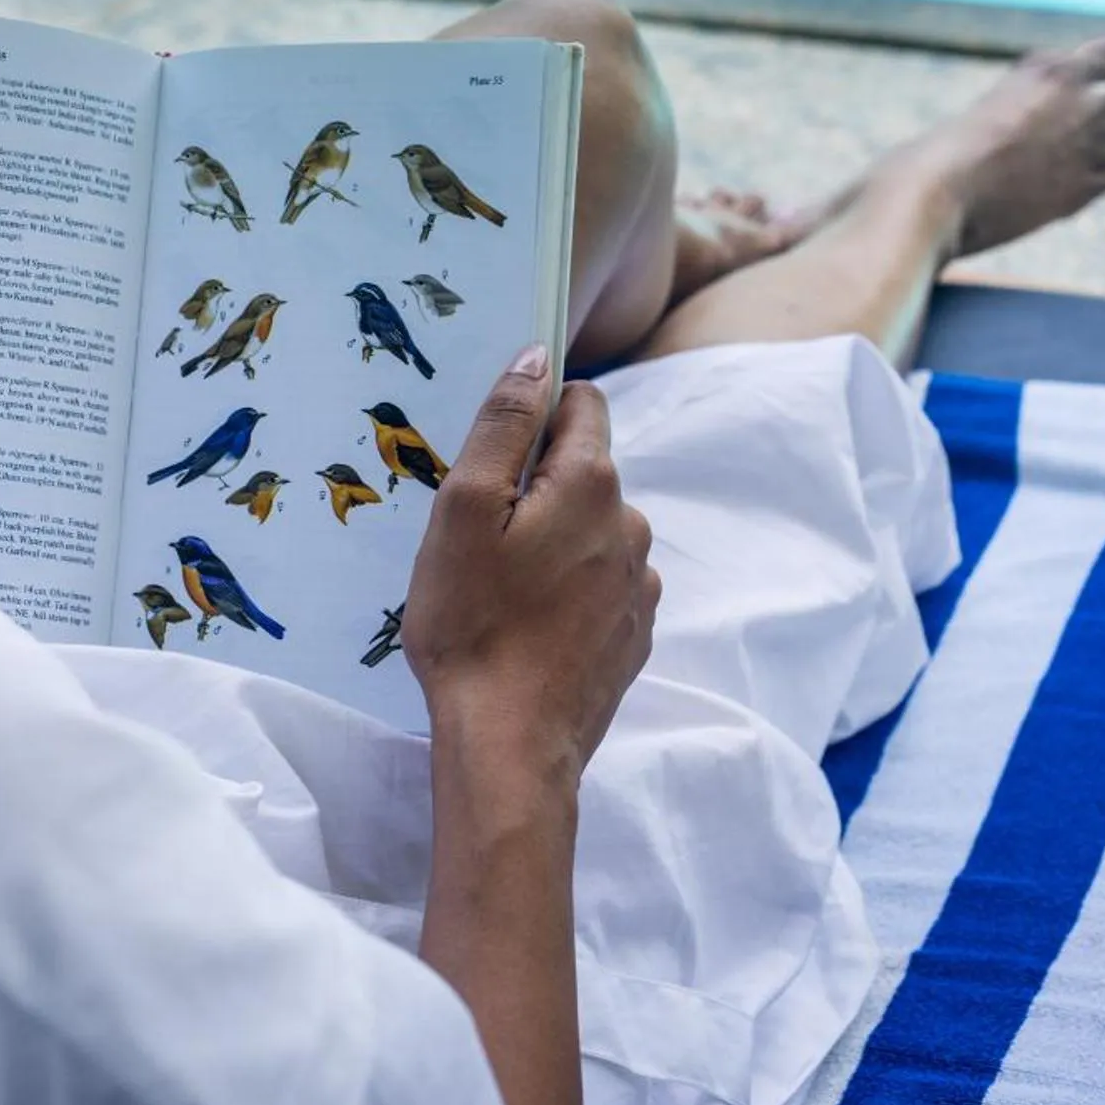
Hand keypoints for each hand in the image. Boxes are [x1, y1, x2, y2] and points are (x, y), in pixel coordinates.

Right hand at [403, 346, 659, 783]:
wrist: (511, 747)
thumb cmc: (474, 623)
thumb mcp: (465, 509)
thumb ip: (503, 423)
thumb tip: (535, 357)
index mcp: (592, 483)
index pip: (581, 403)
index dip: (533, 415)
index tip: (492, 454)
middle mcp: (631, 524)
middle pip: (583, 469)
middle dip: (536, 484)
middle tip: (480, 533)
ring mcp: (639, 584)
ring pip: (592, 529)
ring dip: (554, 539)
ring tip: (500, 587)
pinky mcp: (635, 633)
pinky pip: (601, 582)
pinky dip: (568, 588)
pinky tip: (528, 623)